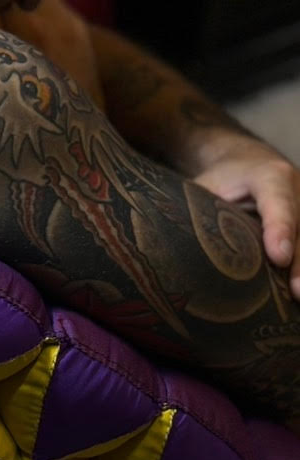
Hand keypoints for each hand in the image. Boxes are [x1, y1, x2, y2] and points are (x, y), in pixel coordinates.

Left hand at [192, 136, 299, 299]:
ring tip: (298, 297)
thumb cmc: (224, 179)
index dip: (280, 228)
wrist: (250, 163)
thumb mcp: (207, 185)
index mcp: (270, 176)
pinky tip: (295, 291)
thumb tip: (172, 242)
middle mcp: (298, 189)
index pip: (278, 201)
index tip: (278, 256)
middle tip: (296, 291)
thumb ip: (197, 208)